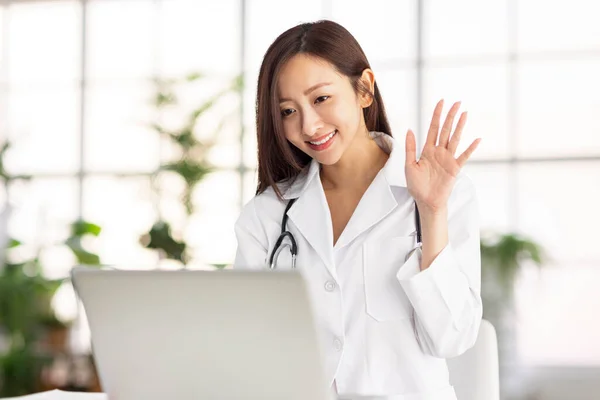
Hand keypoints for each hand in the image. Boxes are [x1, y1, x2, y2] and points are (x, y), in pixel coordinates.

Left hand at [405, 99, 480, 213]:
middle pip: (446, 130)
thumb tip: (410, 130)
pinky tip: (477, 139)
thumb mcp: (409, 165)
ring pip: (455, 139)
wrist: (426, 201)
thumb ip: (411, 148)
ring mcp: (448, 159)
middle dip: (450, 116)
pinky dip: (470, 148)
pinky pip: (464, 156)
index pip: (433, 128)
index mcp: (427, 150)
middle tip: (456, 102)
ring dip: (459, 126)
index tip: (441, 102)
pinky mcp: (455, 168)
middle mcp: (439, 152)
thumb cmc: (417, 186)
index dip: (437, 115)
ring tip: (465, 113)